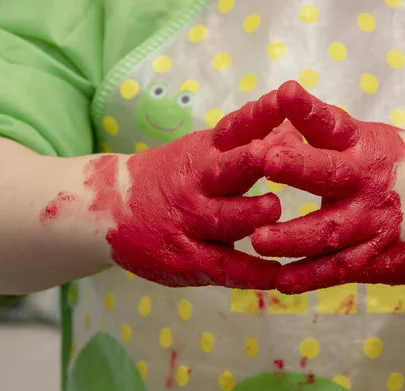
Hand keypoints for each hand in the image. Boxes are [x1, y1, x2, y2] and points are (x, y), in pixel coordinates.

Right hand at [88, 90, 286, 288]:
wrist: (109, 208)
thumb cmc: (172, 177)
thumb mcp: (201, 151)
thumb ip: (245, 143)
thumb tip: (295, 124)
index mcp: (204, 152)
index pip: (234, 128)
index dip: (260, 115)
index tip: (285, 99)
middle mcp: (198, 184)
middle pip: (227, 171)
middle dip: (250, 161)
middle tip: (271, 154)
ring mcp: (191, 222)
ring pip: (225, 219)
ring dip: (251, 214)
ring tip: (274, 210)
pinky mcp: (187, 258)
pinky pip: (223, 267)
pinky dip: (252, 273)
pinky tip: (278, 276)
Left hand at [252, 81, 404, 293]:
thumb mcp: (376, 142)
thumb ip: (331, 136)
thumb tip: (281, 115)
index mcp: (366, 148)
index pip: (335, 124)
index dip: (309, 110)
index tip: (285, 94)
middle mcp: (370, 185)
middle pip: (330, 177)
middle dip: (297, 167)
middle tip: (265, 161)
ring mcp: (376, 226)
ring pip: (328, 233)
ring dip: (292, 238)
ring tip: (258, 241)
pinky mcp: (381, 261)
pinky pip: (339, 270)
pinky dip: (309, 277)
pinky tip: (281, 282)